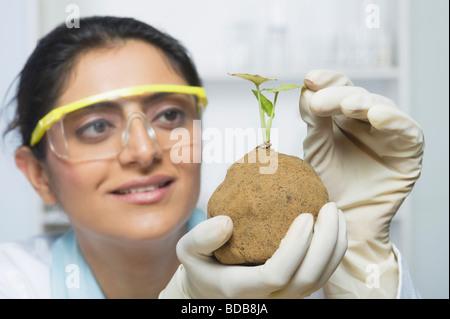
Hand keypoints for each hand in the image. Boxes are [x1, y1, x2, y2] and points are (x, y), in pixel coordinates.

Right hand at [159, 202, 346, 298]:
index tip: (304, 216)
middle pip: (309, 277)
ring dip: (335, 244)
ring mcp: (286, 296)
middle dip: (326, 241)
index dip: (297, 246)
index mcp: (243, 288)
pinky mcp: (296, 288)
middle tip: (328, 207)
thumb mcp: (187, 250)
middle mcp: (270, 298)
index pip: (278, 274)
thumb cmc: (201, 265)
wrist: (212, 287)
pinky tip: (334, 225)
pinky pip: (323, 273)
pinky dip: (334, 250)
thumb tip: (226, 223)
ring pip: (322, 277)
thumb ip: (201, 238)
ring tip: (335, 212)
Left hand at [299, 69, 423, 297]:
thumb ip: (313, 120)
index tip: (309, 78)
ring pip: (382, 107)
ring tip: (350, 106)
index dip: (326, 80)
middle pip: (357, 96)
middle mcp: (367, 121)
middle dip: (338, 96)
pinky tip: (376, 116)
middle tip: (321, 102)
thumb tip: (307, 90)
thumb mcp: (315, 148)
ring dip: (365, 103)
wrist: (341, 222)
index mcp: (343, 117)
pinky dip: (394, 120)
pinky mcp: (408, 151)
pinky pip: (407, 130)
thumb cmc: (326, 186)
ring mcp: (389, 134)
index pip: (338, 88)